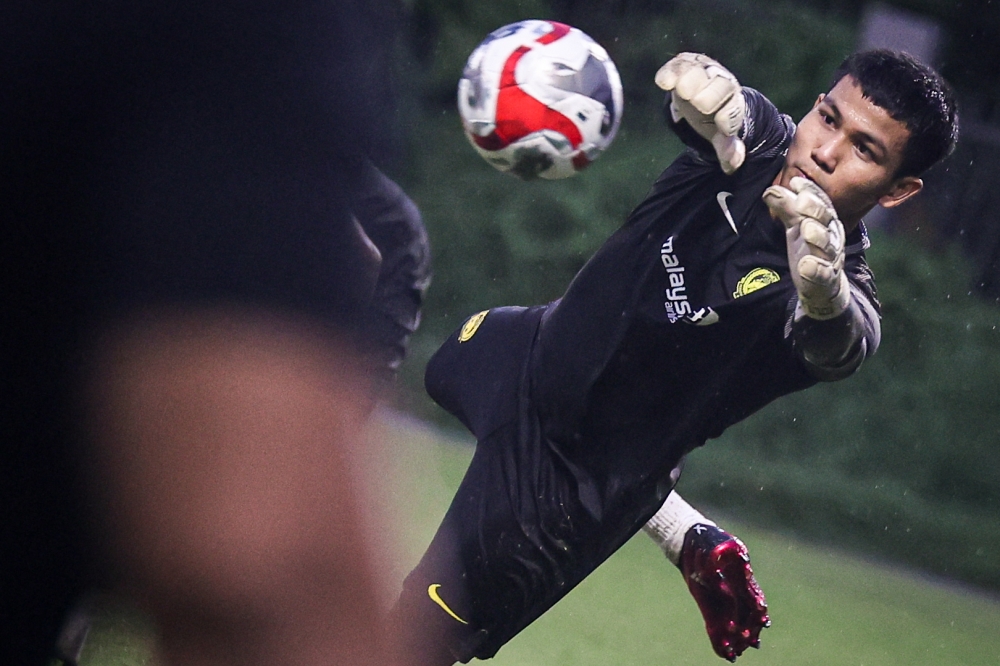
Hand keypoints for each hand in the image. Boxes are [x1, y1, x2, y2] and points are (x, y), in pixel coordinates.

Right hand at [655, 52, 745, 173]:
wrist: (706, 86)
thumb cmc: (713, 115)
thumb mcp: (720, 134)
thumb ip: (727, 149)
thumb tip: (732, 166)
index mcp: (733, 102)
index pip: (732, 110)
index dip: (727, 118)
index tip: (722, 127)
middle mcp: (721, 83)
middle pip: (719, 87)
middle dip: (708, 96)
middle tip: (697, 102)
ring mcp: (704, 71)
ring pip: (700, 72)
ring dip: (690, 79)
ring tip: (680, 87)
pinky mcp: (686, 63)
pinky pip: (680, 65)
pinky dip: (671, 72)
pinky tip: (663, 81)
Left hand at [680, 524, 769, 661]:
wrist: (693, 541)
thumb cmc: (710, 540)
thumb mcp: (720, 544)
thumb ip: (727, 554)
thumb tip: (744, 565)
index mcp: (741, 578)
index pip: (754, 599)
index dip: (758, 611)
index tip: (761, 622)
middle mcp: (735, 592)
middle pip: (747, 617)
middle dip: (749, 631)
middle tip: (748, 644)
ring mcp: (722, 600)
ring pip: (734, 624)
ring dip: (736, 640)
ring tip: (736, 654)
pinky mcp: (707, 604)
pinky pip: (715, 624)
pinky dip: (719, 639)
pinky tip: (723, 654)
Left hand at [763, 176, 849, 319]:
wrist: (824, 285)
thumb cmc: (810, 248)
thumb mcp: (796, 226)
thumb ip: (786, 208)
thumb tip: (770, 190)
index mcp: (826, 221)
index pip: (821, 202)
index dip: (810, 191)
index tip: (795, 182)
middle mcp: (832, 237)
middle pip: (826, 220)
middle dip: (815, 209)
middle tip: (801, 201)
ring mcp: (830, 258)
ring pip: (827, 245)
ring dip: (818, 236)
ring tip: (807, 228)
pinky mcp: (826, 278)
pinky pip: (823, 273)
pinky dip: (815, 269)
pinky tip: (806, 264)